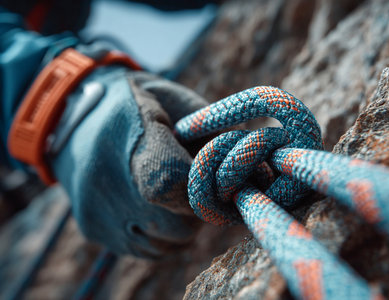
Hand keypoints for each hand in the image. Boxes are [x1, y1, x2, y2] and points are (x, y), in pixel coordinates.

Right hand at [50, 66, 207, 257]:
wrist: (77, 113)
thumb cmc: (141, 103)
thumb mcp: (180, 103)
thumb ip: (216, 136)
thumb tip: (256, 173)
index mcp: (132, 137)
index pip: (171, 182)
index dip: (204, 189)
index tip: (215, 180)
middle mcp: (107, 180)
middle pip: (177, 223)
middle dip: (199, 208)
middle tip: (195, 184)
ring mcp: (98, 209)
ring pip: (168, 241)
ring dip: (183, 223)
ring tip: (174, 193)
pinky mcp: (93, 228)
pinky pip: (149, 249)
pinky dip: (163, 234)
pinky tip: (156, 206)